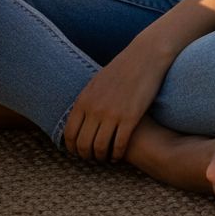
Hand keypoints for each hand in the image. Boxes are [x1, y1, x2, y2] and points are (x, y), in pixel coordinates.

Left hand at [63, 38, 170, 162]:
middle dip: (87, 155)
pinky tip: (119, 155)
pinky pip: (119, 145)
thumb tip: (78, 115)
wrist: (144, 57)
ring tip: (106, 158)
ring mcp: (112, 113)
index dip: (72, 148)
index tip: (78, 152)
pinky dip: (117, 155)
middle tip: (93, 158)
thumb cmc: (121, 69)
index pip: (70, 133)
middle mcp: (95, 108)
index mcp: (84, 99)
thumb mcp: (97, 82)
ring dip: (102, 157)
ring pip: (100, 148)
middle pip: (83, 144)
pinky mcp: (130, 118)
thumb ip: (87, 100)